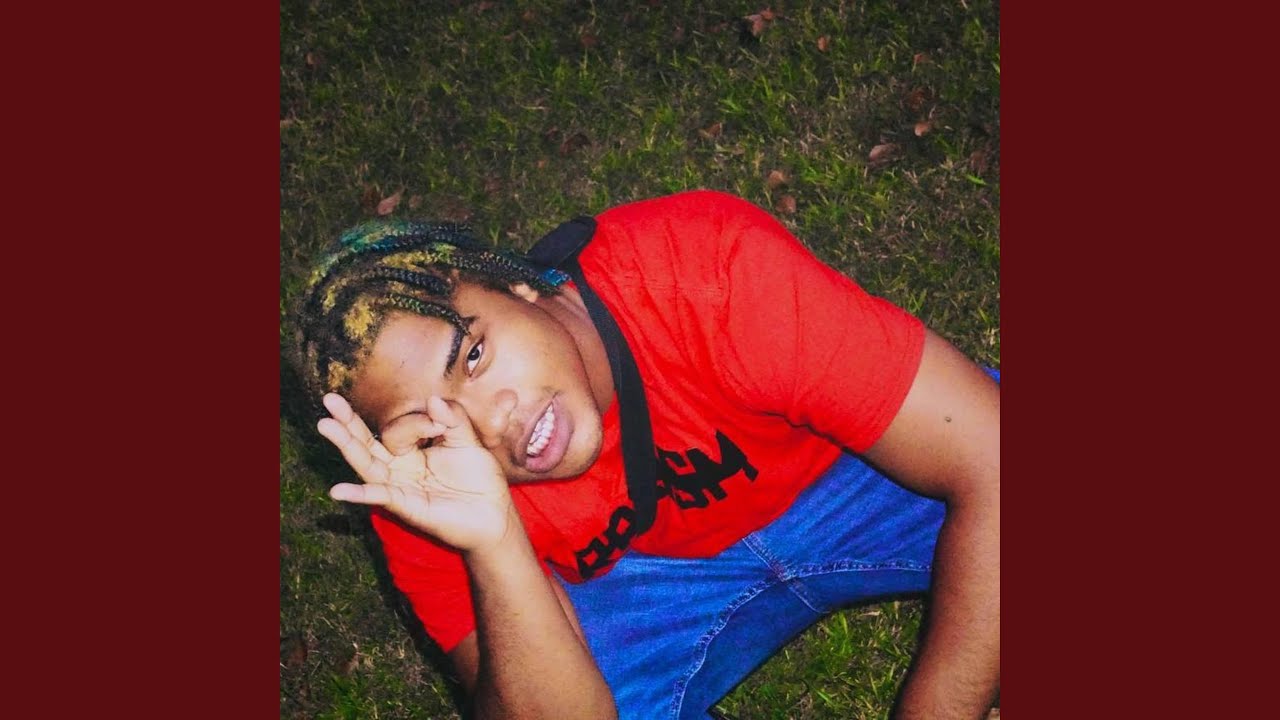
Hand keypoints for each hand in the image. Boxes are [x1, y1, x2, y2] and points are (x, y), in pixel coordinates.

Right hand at [317, 393, 516, 552]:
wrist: (495, 515)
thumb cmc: (479, 479)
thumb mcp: (468, 441)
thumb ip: (453, 418)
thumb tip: (433, 400)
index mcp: (413, 448)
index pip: (402, 426)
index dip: (419, 421)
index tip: (441, 426)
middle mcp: (400, 466)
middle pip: (369, 441)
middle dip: (349, 421)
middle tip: (329, 399)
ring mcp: (399, 485)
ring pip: (367, 463)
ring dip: (347, 445)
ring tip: (325, 425)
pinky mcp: (406, 506)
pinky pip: (380, 497)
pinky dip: (360, 494)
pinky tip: (338, 491)